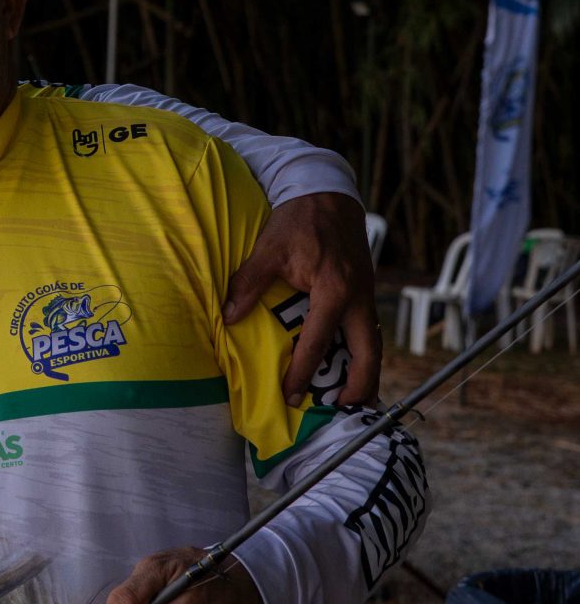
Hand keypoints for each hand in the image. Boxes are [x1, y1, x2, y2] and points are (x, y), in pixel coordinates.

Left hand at [224, 191, 379, 405]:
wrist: (328, 194)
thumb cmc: (298, 221)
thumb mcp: (269, 250)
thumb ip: (249, 284)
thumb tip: (229, 318)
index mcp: (334, 290)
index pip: (318, 342)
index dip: (303, 372)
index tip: (290, 395)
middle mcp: (358, 297)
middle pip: (369, 353)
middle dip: (360, 385)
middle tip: (343, 409)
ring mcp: (367, 295)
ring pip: (375, 344)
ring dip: (367, 372)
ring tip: (354, 399)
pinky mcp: (366, 291)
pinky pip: (369, 330)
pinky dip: (363, 351)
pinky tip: (351, 365)